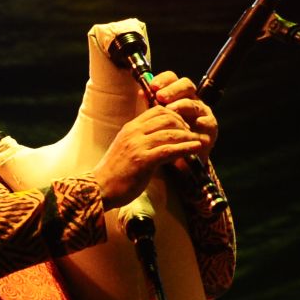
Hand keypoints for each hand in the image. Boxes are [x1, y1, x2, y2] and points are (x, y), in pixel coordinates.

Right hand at [90, 105, 205, 207]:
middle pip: (167, 117)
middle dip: (184, 124)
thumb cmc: (114, 172)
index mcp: (130, 127)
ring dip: (189, 137)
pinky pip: (169, 150)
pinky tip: (196, 149)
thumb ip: (141, 140)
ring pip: (170, 133)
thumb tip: (161, 139)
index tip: (184, 125)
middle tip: (193, 134)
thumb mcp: (126, 148)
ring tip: (200, 141)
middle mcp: (134, 132)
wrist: (98, 188)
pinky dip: (185, 148)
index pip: (157, 110)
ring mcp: (138, 145)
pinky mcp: (142, 160)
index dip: (175, 115)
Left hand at [147, 70, 217, 164]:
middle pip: (186, 85)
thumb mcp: (155, 121)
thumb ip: (150, 107)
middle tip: (160, 97)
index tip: (152, 86)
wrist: (178, 162)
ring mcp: (201, 112)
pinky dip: (203, 121)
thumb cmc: (165, 137)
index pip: (172, 79)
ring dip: (182, 105)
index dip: (163, 80)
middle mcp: (190, 100)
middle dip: (172, 90)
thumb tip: (141, 91)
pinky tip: (196, 122)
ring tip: (170, 110)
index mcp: (176, 95)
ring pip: (194, 103)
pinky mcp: (210, 127)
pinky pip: (209, 121)